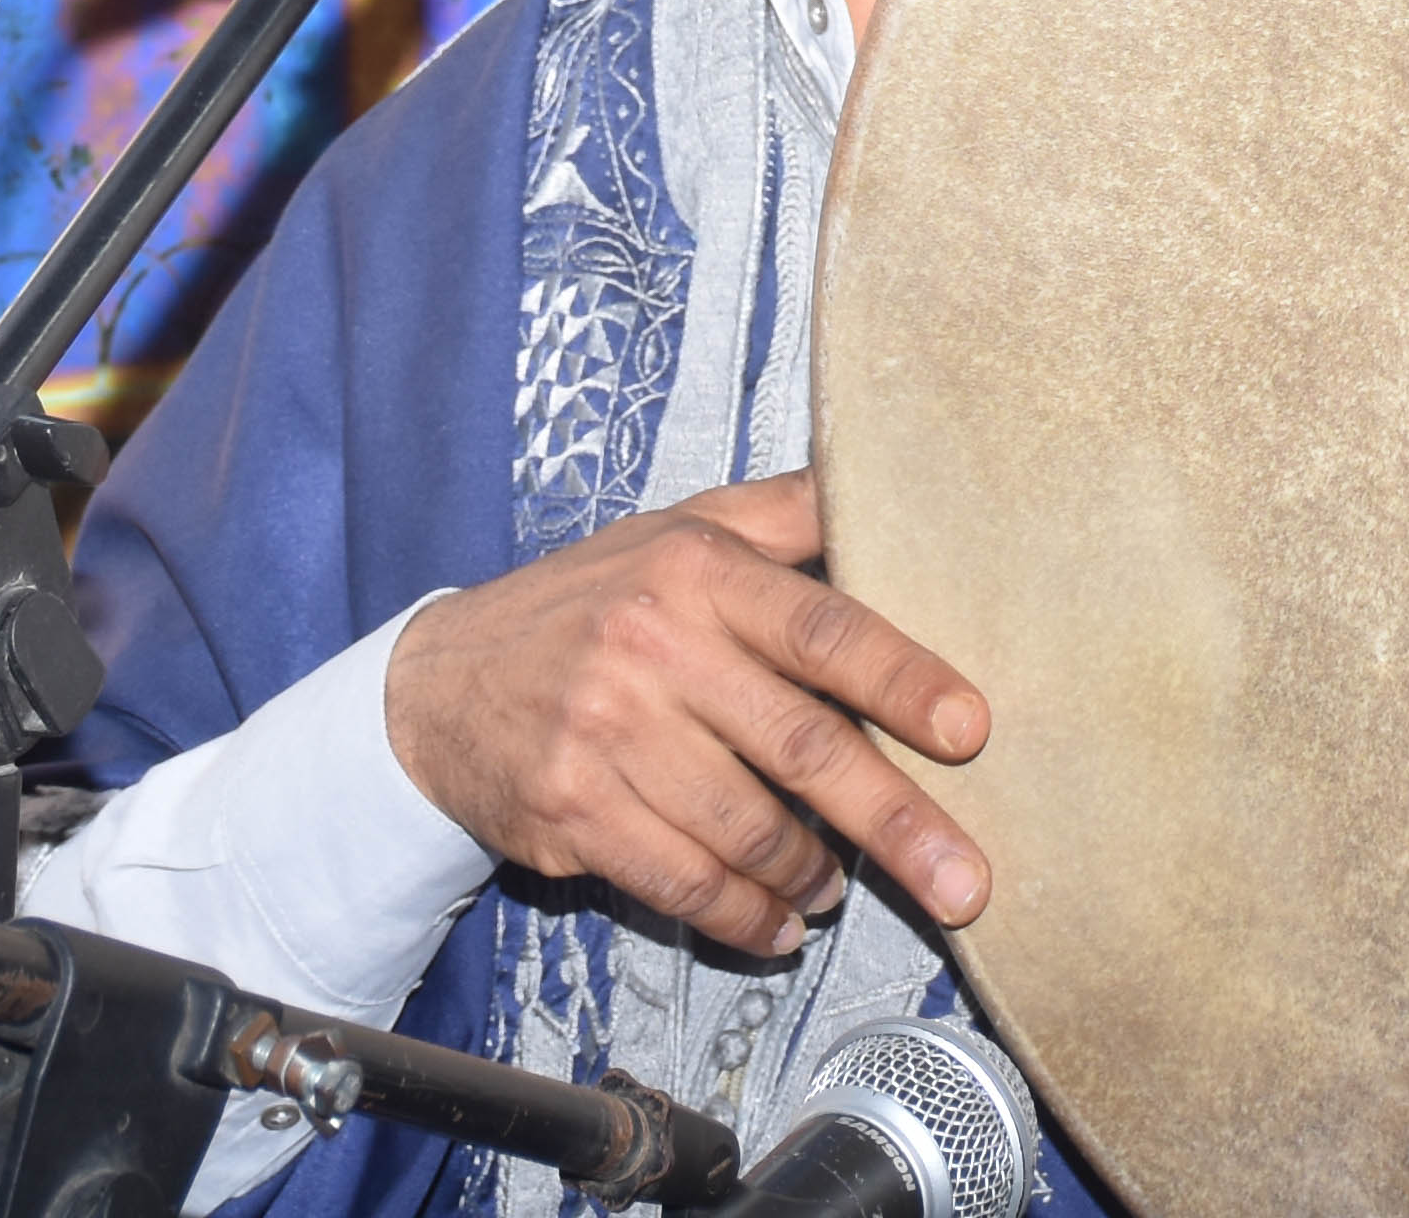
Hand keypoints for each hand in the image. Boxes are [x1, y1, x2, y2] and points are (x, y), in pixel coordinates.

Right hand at [380, 474, 992, 954]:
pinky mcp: (572, 810)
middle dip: (894, 820)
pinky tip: (776, 924)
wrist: (439, 683)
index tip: (969, 729)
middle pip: (800, 746)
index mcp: (695, 572)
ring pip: (746, 829)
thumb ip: (782, 515)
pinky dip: (743, 915)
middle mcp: (652, 648)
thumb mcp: (678, 531)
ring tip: (841, 889)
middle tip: (962, 880)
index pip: (821, 626)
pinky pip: (682, 881)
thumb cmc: (589, 602)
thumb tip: (882, 483)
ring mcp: (606, 734)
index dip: (902, 679)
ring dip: (812, 874)